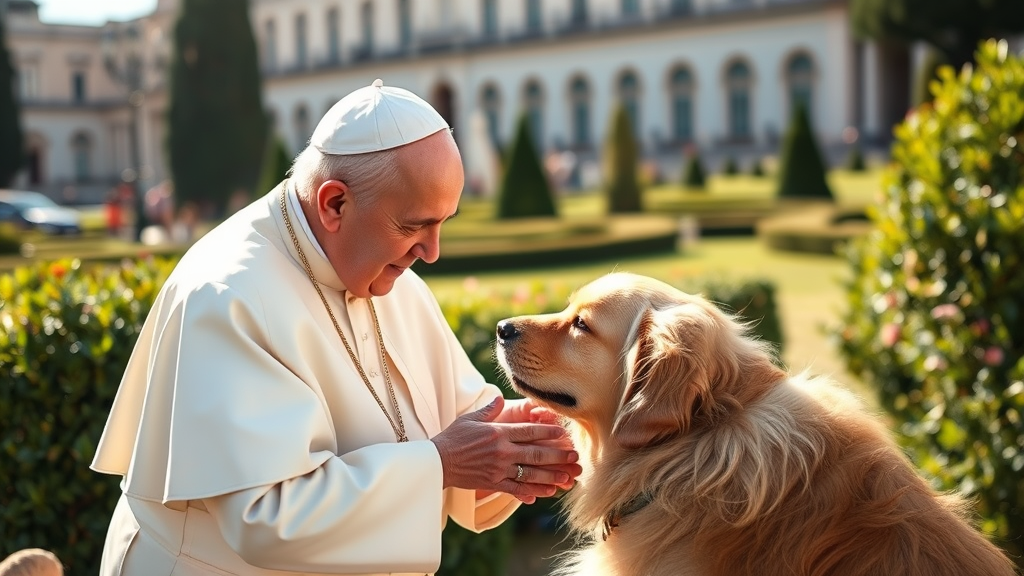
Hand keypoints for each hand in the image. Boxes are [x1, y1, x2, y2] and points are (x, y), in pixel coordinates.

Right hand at [431, 396, 581, 503]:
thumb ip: (489, 409)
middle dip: (557, 455)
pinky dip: (532, 491)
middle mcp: (502, 451)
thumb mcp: (470, 418)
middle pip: (535, 452)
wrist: (437, 461)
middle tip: (574, 456)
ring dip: (551, 475)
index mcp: (498, 432)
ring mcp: (499, 469)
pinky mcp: (493, 483)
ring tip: (567, 477)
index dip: (548, 431)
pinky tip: (545, 493)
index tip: (563, 432)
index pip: (529, 431)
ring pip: (530, 473)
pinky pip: (516, 488)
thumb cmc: (453, 437)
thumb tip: (500, 398)